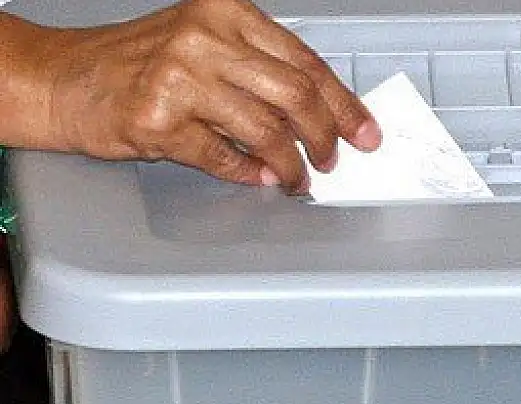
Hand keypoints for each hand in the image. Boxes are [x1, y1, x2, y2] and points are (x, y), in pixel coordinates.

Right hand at [31, 0, 380, 192]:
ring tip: (296, 178)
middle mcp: (204, 38)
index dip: (343, 103)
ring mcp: (180, 79)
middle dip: (325, 136)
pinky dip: (249, 173)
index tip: (365, 131)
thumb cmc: (138, 63)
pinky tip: (257, 176)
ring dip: (291, 164)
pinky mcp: (158, 121)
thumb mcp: (204, 43)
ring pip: (266, 131)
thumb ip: (259, 68)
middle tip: (331, 160)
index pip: (305, 62)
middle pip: (296, 95)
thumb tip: (322, 113)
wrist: (64, 79)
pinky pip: (224, 158)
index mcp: (225, 12)